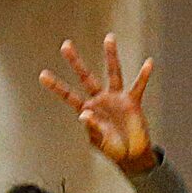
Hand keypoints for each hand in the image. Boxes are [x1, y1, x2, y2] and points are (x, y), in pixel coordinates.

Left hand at [40, 34, 154, 172]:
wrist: (132, 155)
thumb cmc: (113, 148)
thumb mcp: (100, 141)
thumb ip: (92, 128)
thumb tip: (84, 114)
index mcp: (88, 110)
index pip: (69, 96)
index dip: (57, 86)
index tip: (42, 75)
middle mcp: (100, 99)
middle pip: (86, 77)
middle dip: (75, 62)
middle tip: (65, 45)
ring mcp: (116, 99)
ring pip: (113, 74)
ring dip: (111, 57)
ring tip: (109, 38)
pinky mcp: (132, 102)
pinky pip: (138, 87)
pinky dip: (144, 76)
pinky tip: (149, 63)